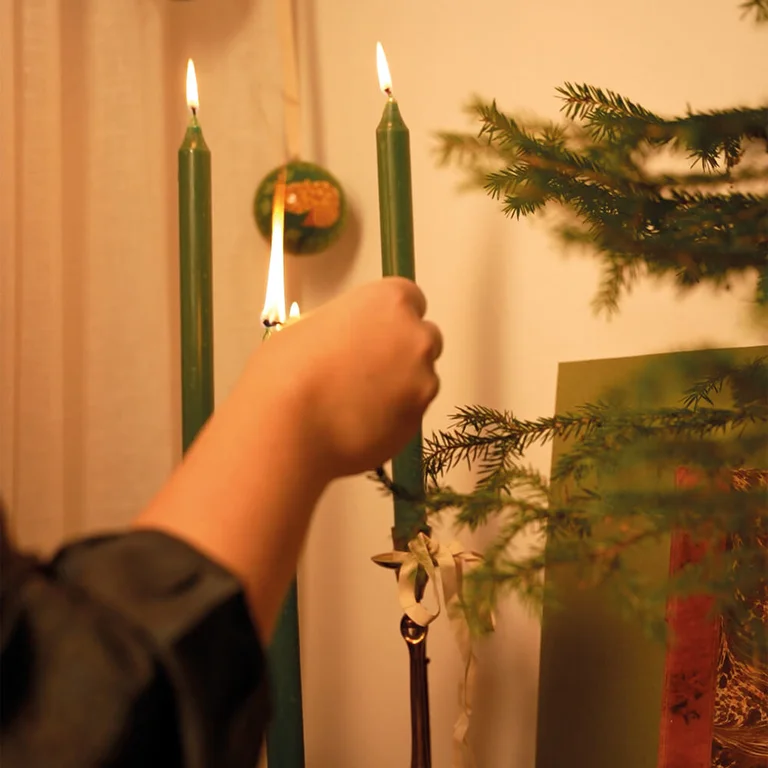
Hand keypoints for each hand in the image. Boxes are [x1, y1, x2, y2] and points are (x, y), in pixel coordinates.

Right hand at [256, 277, 441, 477]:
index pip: (410, 299)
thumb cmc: (286, 369)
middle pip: (423, 339)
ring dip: (400, 388)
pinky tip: (360, 425)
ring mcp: (423, 382)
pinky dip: (394, 418)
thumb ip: (346, 327)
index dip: (391, 318)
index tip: (373, 333)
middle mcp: (417, 337)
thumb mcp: (311, 326)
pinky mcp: (418, 421)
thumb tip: (349, 342)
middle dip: (403, 352)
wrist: (290, 427)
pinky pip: (411, 414)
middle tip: (368, 371)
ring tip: (359, 405)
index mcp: (390, 301)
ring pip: (421, 380)